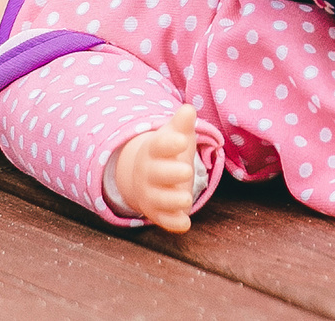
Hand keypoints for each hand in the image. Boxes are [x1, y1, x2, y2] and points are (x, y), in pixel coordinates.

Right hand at [112, 105, 202, 231]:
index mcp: (154, 151)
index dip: (169, 144)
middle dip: (171, 173)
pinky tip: (185, 224)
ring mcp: (152, 194)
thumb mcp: (174, 135)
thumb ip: (182, 124)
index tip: (182, 141)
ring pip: (160, 200)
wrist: (145, 176)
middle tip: (187, 170)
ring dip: (172, 200)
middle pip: (157, 174)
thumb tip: (188, 109)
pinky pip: (164, 220)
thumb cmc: (167, 152)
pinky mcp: (158, 213)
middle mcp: (149, 173)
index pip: (159, 146)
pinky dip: (173, 223)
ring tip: (187, 198)